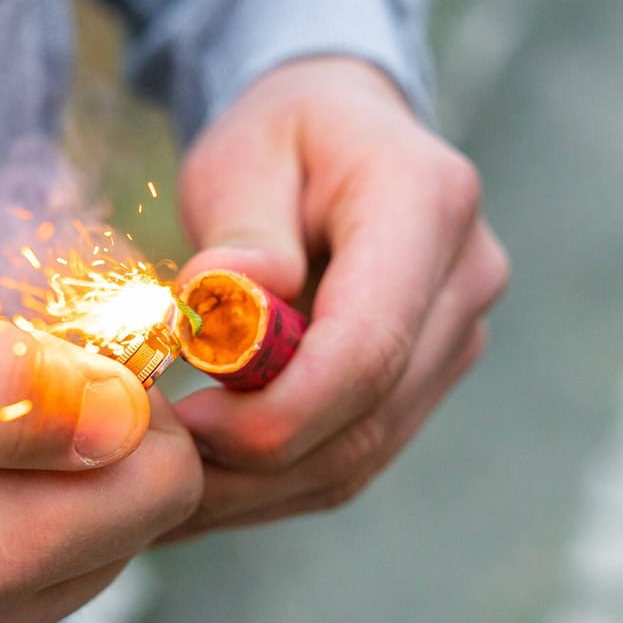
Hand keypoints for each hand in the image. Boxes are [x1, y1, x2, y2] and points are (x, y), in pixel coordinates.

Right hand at [0, 223, 200, 622]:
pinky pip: (34, 600)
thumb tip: (115, 420)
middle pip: (132, 531)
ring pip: (92, 567)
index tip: (66, 355)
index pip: (156, 484)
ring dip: (63, 494)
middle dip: (105, 449)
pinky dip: (23, 536)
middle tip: (15, 383)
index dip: (133, 401)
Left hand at [167, 57, 507, 537]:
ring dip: (257, 488)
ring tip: (169, 486)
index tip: (189, 424)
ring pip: (361, 456)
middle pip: (366, 418)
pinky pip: (353, 456)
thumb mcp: (242, 154)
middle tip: (158, 468)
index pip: (368, 347)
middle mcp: (464, 280)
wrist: (341, 134)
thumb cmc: (281, 136)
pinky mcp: (426, 380)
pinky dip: (275, 482)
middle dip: (254, 463)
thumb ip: (241, 228)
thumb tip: (230, 295)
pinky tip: (208, 482)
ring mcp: (456, 338)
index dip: (278, 410)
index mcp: (427, 204)